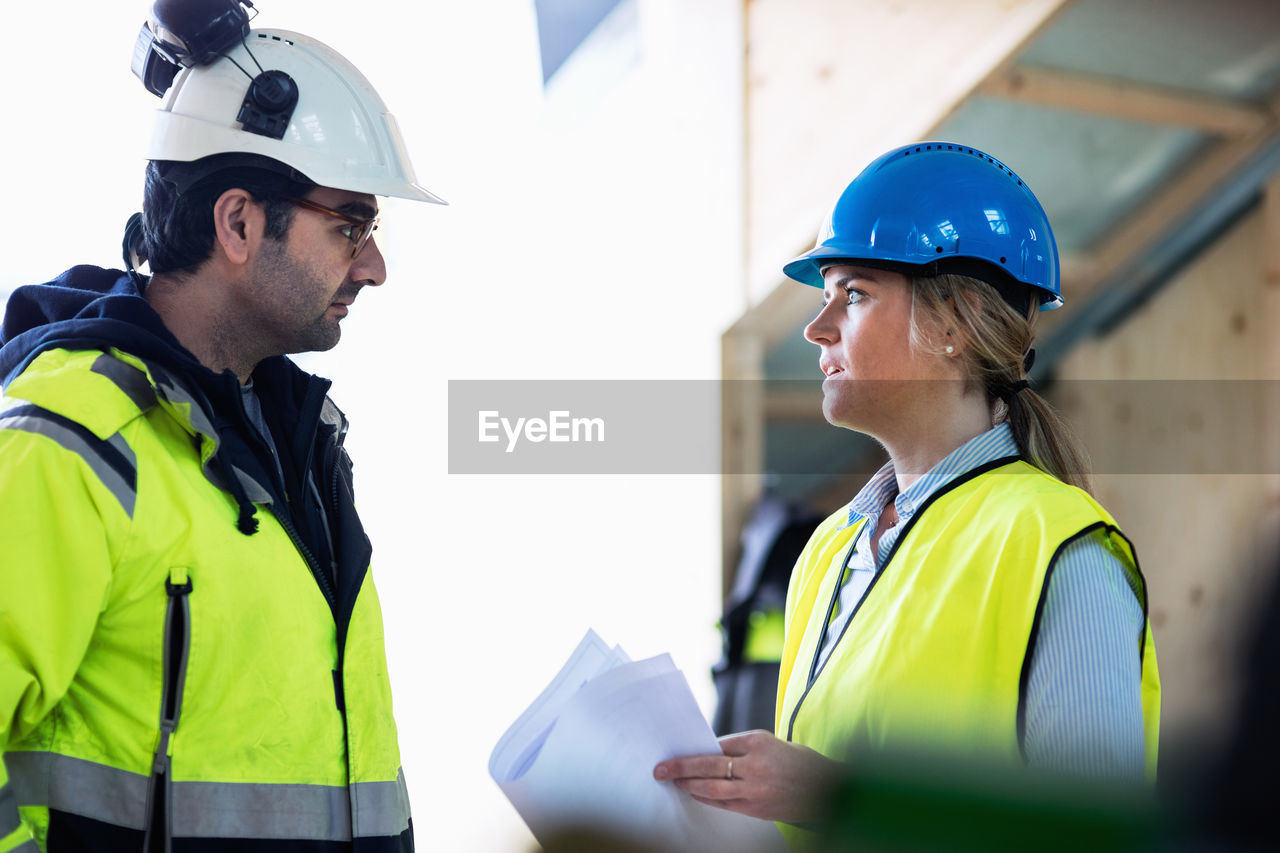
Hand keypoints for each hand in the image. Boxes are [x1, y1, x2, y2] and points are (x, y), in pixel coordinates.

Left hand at [652, 730, 841, 822]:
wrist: (829, 790)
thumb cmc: (800, 762)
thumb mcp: (773, 744)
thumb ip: (744, 748)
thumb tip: (711, 752)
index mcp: (758, 741)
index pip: (717, 744)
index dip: (695, 749)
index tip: (676, 748)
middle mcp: (755, 765)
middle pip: (708, 765)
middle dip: (681, 767)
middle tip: (660, 768)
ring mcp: (755, 789)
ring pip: (712, 788)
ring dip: (689, 785)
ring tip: (674, 782)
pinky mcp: (757, 809)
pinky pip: (724, 804)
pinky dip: (707, 798)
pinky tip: (695, 794)